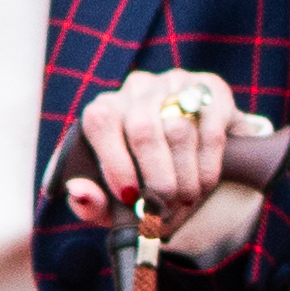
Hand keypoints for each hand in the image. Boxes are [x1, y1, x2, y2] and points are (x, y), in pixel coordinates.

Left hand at [61, 68, 265, 264]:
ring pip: (178, 130)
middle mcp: (137, 89)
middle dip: (155, 177)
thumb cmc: (148, 183)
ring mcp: (175, 84)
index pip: (100, 122)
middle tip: (164, 207)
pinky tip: (205, 183)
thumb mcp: (116, 202)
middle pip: (142, 128)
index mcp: (105, 109)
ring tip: (187, 199)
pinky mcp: (210, 89)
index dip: (115, 162)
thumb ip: (91, 203)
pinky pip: (209, 129)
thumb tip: (79, 192)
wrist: (204, 166)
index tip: (129, 197)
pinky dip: (207, 165)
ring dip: (185, 176)